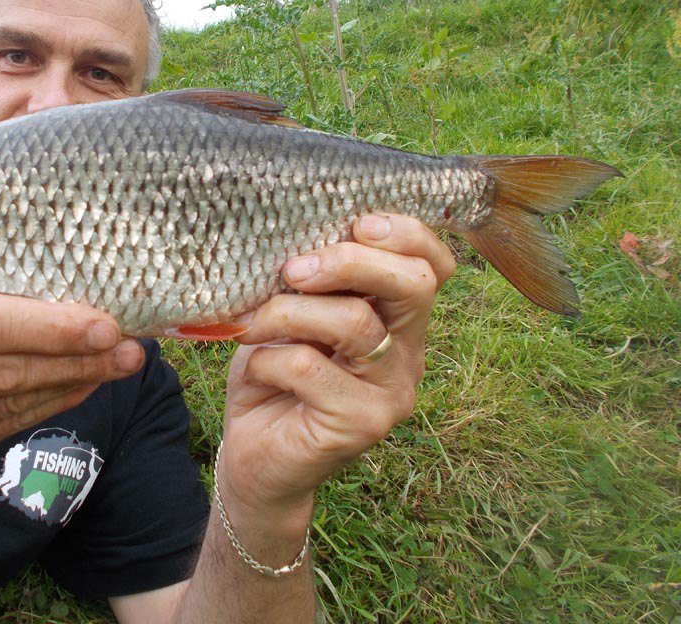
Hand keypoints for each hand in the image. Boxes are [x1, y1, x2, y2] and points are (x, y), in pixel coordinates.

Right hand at [0, 290, 143, 479]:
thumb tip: (48, 284)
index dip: (45, 328)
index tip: (101, 324)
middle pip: (2, 372)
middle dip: (76, 359)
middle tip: (131, 345)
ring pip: (9, 405)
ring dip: (72, 383)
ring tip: (120, 363)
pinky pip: (2, 430)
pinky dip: (47, 405)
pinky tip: (79, 385)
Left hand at [217, 215, 454, 542]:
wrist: (256, 460)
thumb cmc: (274, 376)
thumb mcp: (294, 317)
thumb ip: (312, 282)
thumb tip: (295, 231)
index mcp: (398, 321)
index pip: (432, 265)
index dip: (405, 233)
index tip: (356, 222)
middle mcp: (407, 356)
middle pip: (411, 285)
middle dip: (349, 261)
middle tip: (294, 269)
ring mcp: (389, 394)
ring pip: (353, 322)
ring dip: (287, 311)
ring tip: (251, 325)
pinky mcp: (358, 425)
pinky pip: (309, 366)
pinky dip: (267, 358)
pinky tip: (254, 369)